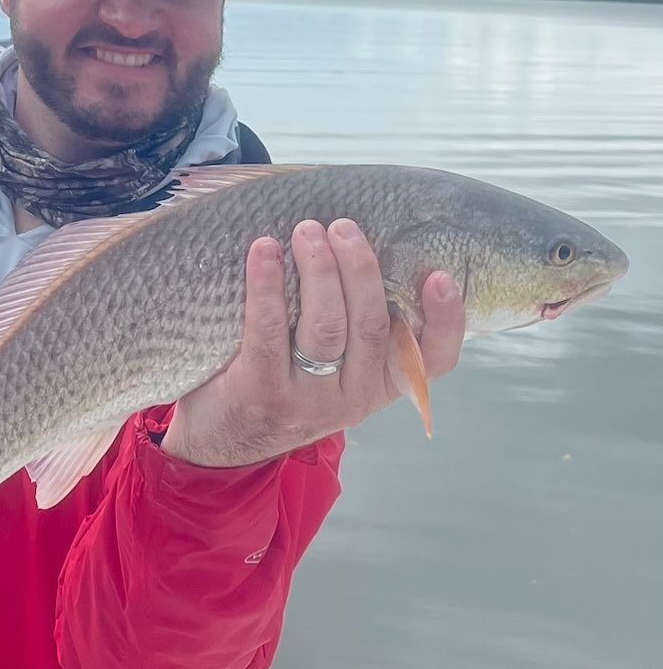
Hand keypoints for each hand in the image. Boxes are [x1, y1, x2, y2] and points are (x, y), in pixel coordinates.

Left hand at [160, 218, 465, 467]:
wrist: (223, 441)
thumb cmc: (284, 383)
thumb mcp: (335, 368)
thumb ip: (359, 326)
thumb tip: (364, 245)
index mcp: (381, 384)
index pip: (433, 359)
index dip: (446, 319)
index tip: (440, 275)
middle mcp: (352, 397)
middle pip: (370, 326)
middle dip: (360, 269)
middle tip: (343, 227)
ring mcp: (308, 399)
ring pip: (326, 327)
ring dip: (319, 271)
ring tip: (307, 230)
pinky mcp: (263, 392)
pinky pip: (269, 331)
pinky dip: (267, 286)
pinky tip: (264, 251)